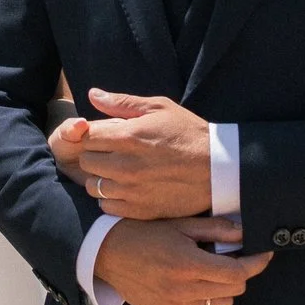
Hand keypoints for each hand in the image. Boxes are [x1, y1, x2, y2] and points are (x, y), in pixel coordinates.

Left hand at [50, 89, 214, 219]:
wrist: (218, 168)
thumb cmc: (189, 133)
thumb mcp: (159, 108)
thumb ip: (121, 102)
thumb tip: (92, 94)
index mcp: (127, 136)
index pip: (85, 137)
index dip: (91, 136)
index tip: (102, 137)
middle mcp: (125, 165)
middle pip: (86, 162)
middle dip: (94, 156)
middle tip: (111, 154)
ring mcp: (131, 190)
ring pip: (93, 187)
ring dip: (101, 179)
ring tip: (118, 173)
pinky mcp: (140, 210)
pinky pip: (107, 206)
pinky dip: (111, 199)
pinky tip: (126, 189)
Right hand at [94, 218, 271, 304]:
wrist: (107, 254)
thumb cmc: (145, 233)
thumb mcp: (179, 224)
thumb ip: (214, 230)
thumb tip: (244, 233)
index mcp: (188, 264)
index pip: (238, 272)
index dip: (256, 263)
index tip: (264, 254)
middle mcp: (183, 290)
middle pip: (234, 289)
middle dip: (239, 273)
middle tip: (230, 258)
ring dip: (225, 290)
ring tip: (212, 273)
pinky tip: (200, 289)